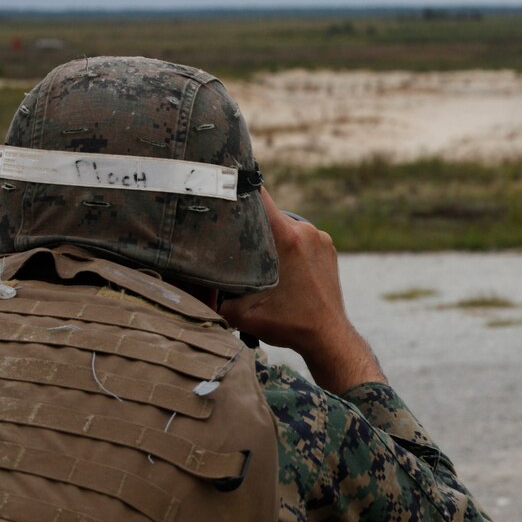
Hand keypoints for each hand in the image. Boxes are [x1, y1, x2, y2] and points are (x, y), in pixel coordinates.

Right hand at [219, 188, 385, 394]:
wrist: (328, 336)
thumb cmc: (288, 324)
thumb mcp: (241, 313)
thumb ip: (216, 297)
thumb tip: (193, 286)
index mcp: (286, 237)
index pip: (260, 196)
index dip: (240, 188)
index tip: (224, 184)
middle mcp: (305, 230)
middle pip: (270, 214)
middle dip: (253, 224)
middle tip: (236, 239)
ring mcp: (320, 237)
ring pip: (287, 226)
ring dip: (273, 238)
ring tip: (261, 259)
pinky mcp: (329, 247)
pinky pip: (302, 238)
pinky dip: (291, 247)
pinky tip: (283, 267)